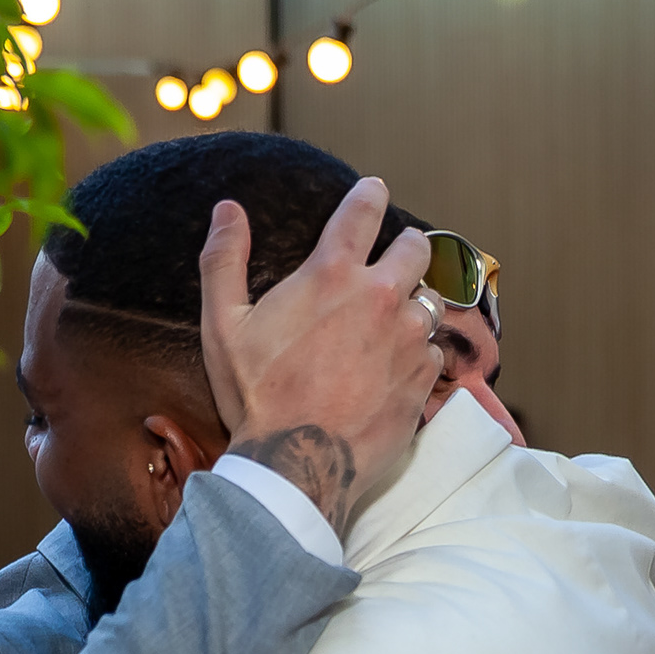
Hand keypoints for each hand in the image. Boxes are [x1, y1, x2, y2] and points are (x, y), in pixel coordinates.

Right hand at [200, 177, 439, 532]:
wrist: (295, 464)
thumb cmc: (256, 394)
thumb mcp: (223, 325)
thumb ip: (223, 260)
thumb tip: (227, 210)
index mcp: (332, 274)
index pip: (362, 210)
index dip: (369, 194)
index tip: (373, 190)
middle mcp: (380, 297)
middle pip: (415, 249)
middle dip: (405, 248)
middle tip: (392, 258)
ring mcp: (407, 338)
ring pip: (429, 301)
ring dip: (413, 303)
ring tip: (393, 319)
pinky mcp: (423, 379)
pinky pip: (432, 351)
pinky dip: (417, 352)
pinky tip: (395, 366)